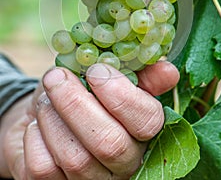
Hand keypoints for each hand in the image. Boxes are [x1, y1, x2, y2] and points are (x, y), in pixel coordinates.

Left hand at [1, 61, 178, 178]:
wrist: (47, 111)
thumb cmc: (82, 90)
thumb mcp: (108, 75)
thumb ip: (138, 73)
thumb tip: (168, 70)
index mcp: (142, 132)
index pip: (147, 122)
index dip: (122, 96)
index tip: (97, 69)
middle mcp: (123, 163)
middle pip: (108, 143)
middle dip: (77, 104)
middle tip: (57, 77)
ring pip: (74, 157)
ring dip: (53, 116)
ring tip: (48, 95)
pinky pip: (43, 166)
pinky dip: (36, 135)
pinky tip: (39, 122)